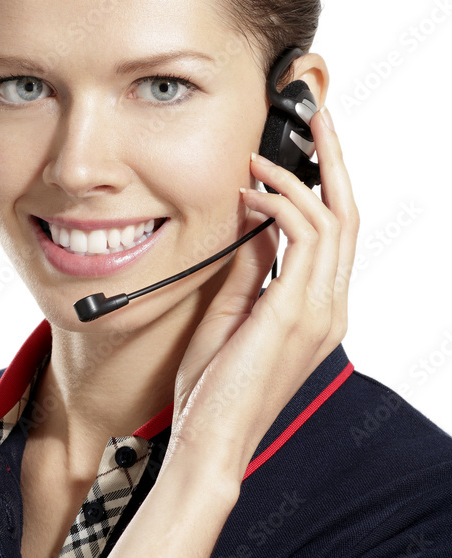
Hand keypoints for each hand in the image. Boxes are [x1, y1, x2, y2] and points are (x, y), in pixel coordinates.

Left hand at [164, 106, 359, 490]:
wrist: (210, 440)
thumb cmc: (215, 387)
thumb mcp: (232, 313)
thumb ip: (252, 267)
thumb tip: (257, 219)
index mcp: (318, 309)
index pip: (335, 233)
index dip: (328, 183)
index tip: (308, 147)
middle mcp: (329, 307)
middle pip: (347, 216)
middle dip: (333, 161)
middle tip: (314, 117)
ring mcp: (319, 311)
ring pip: (333, 220)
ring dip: (299, 178)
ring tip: (262, 159)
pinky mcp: (295, 312)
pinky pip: (303, 239)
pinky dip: (282, 206)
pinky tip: (252, 194)